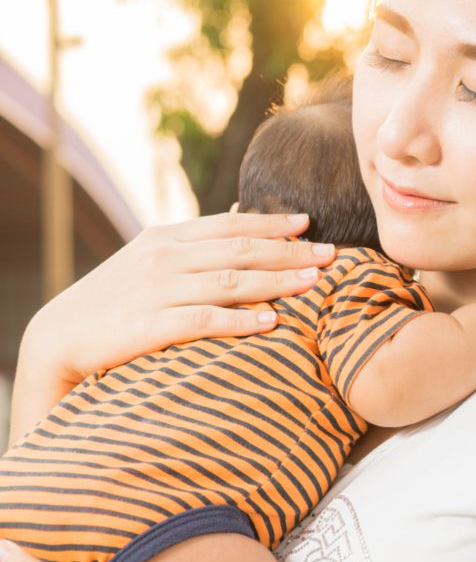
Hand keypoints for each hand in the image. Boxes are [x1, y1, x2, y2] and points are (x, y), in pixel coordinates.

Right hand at [28, 212, 335, 381]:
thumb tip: (240, 225)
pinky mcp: (149, 325)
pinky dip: (240, 320)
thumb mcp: (150, 264)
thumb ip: (194, 249)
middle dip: (289, 251)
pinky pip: (204, 319)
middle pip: (240, 250)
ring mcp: (157, 289)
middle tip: (331, 254)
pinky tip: (272, 322)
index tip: (309, 223)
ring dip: (277, 280)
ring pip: (230, 280)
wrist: (58, 338)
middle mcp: (164, 257)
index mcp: (167, 238)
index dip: (272, 224)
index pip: (230, 225)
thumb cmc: (115, 302)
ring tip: (314, 282)